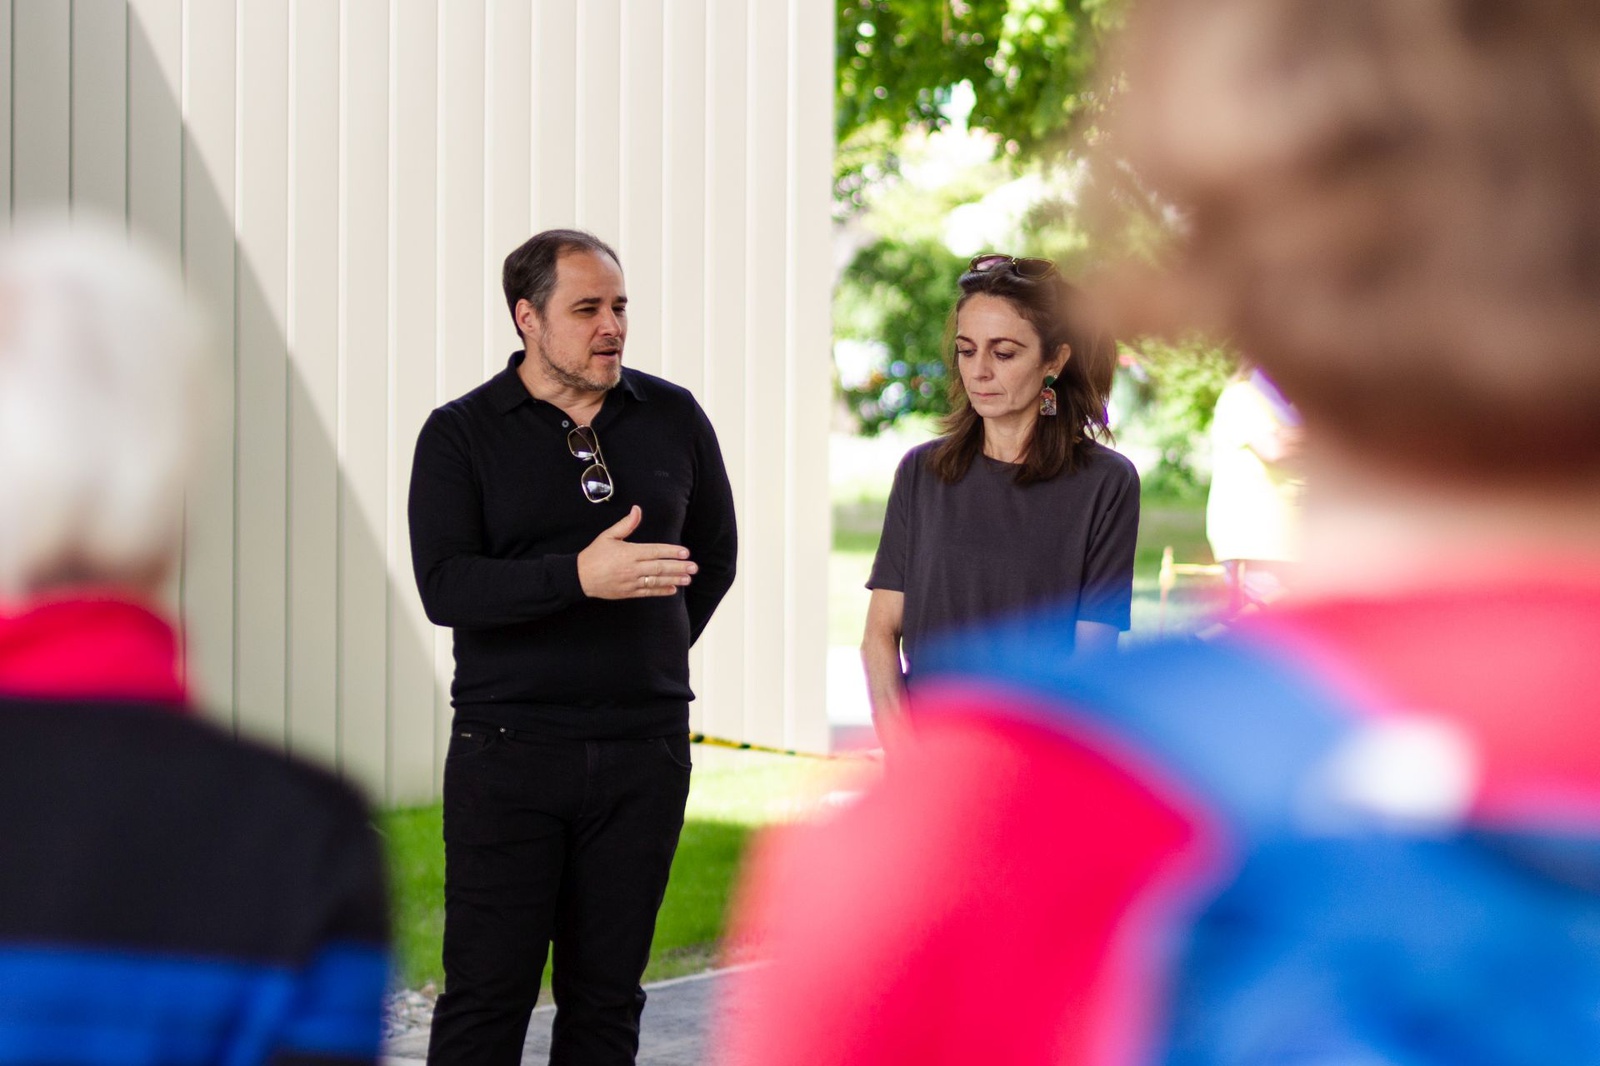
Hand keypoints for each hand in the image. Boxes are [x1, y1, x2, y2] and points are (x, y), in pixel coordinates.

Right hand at [577, 505, 697, 598]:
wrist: (579, 577)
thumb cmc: (595, 555)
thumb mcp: (608, 535)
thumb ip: (626, 524)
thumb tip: (637, 509)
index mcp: (628, 552)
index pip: (655, 551)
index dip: (671, 551)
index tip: (685, 552)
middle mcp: (632, 568)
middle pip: (659, 567)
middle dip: (678, 567)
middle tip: (693, 567)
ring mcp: (630, 582)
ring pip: (656, 580)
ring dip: (674, 579)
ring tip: (688, 578)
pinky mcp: (628, 592)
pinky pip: (648, 592)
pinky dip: (661, 590)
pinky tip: (672, 589)